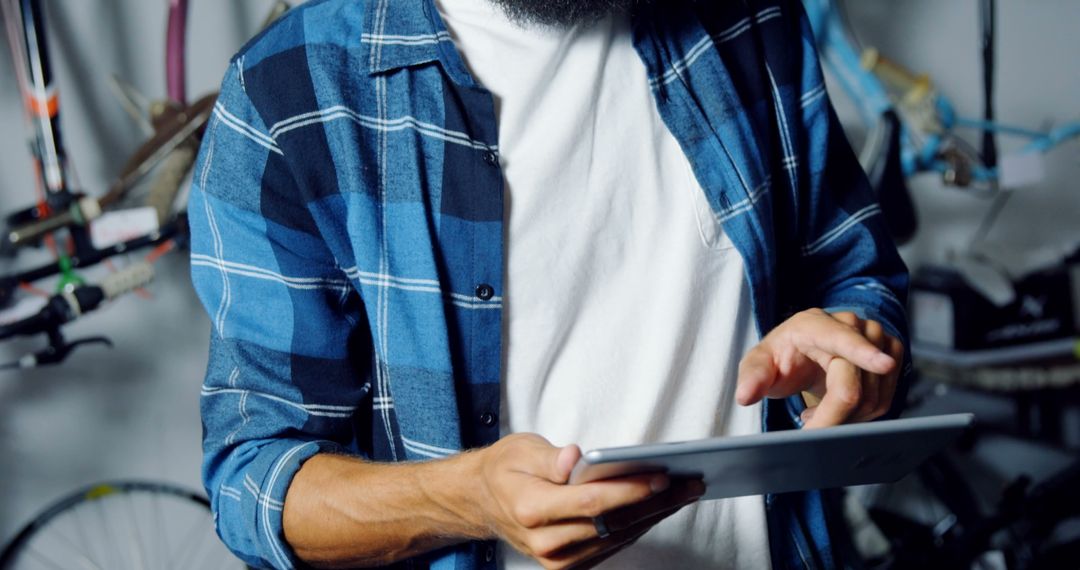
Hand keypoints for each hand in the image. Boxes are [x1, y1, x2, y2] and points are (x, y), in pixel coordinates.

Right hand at [476, 434, 704, 568]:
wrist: (483, 503)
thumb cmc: (506, 470)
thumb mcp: (520, 449)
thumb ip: (549, 457)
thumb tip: (574, 458)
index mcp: (530, 509)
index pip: (591, 503)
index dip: (630, 491)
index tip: (661, 476)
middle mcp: (545, 542)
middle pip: (612, 523)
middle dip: (657, 502)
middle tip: (691, 482)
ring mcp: (558, 560)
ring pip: (618, 536)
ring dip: (655, 515)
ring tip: (686, 492)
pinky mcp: (569, 566)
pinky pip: (612, 545)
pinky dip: (640, 525)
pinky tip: (661, 506)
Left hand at [735, 308, 903, 428]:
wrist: (805, 352)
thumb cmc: (783, 356)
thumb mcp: (759, 364)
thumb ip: (752, 377)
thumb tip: (745, 396)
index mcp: (815, 324)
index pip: (842, 340)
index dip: (863, 353)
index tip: (883, 364)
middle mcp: (851, 325)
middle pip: (853, 386)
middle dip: (831, 418)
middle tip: (808, 428)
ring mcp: (876, 339)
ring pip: (872, 398)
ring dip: (844, 418)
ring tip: (818, 410)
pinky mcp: (892, 355)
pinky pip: (884, 400)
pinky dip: (860, 415)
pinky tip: (838, 408)